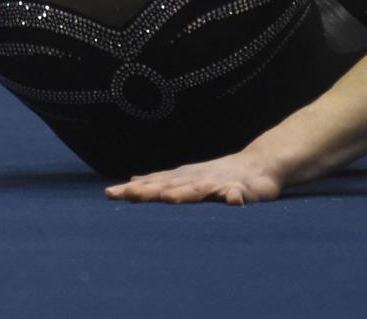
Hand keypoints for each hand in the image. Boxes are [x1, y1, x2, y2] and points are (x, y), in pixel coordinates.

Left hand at [104, 150, 283, 205]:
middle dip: (149, 191)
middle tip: (128, 195)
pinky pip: (236, 194)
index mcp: (182, 178)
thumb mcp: (186, 177)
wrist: (258, 164)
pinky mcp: (240, 189)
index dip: (132, 190)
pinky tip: (232, 202)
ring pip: (198, 189)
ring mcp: (217, 183)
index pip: (152, 184)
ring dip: (185, 193)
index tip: (109, 194)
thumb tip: (131, 180)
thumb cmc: (217, 174)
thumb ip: (160, 180)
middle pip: (169, 186)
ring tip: (169, 199)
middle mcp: (195, 179)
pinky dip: (233, 197)